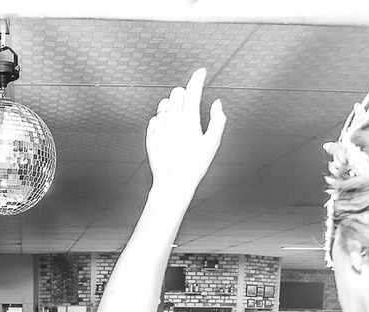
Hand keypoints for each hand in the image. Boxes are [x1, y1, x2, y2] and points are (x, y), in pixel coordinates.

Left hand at [146, 68, 225, 192]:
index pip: (193, 90)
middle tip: (190, 106)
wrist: (173, 182)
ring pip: (164, 104)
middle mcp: (172, 120)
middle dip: (185, 94)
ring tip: (178, 120)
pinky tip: (169, 133)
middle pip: (177, 92)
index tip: (201, 72)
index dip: (198, 78)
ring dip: (172, 107)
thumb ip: (217, 120)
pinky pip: (155, 119)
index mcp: (189, 120)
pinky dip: (162, 121)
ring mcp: (160, 127)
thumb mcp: (213, 143)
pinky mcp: (151, 135)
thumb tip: (217, 104)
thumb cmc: (195, 165)